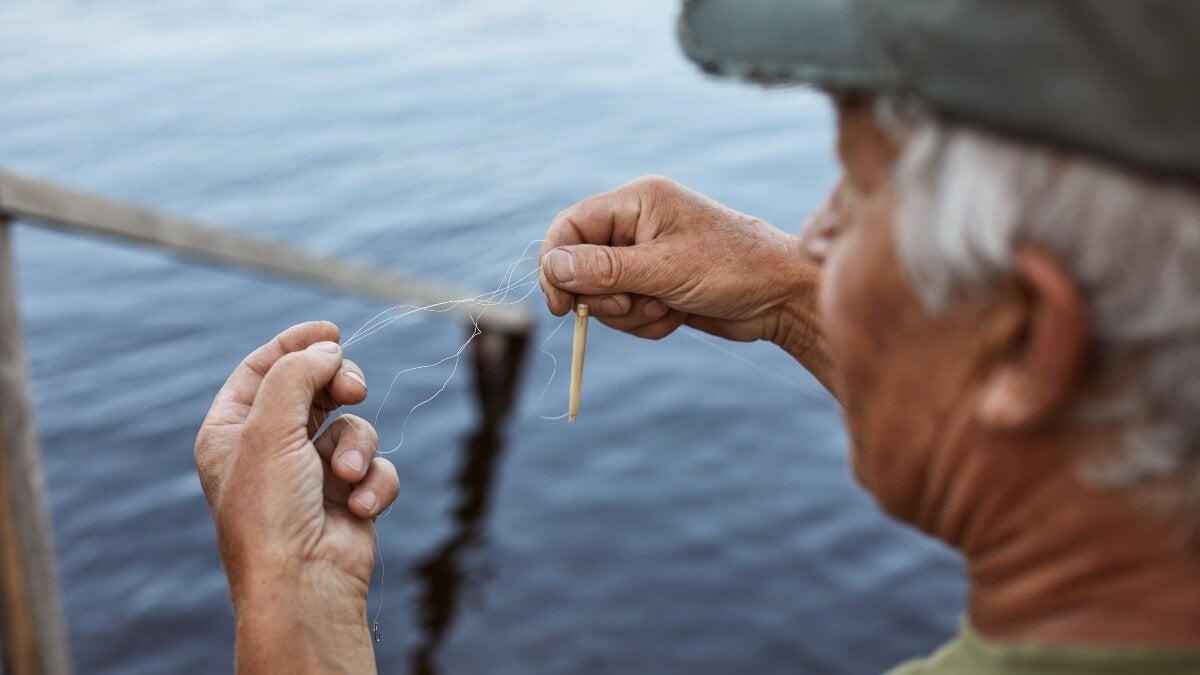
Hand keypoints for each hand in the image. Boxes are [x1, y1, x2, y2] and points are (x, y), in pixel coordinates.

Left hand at [194, 321, 398, 672]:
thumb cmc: (271, 511)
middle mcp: (270, 449)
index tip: (332, 330)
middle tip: (353, 389)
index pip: (263, 369)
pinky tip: (358, 506)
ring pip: (352, 427)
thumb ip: (297, 375)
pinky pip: (374, 467)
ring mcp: (311, 474)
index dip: (297, 345)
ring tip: (345, 476)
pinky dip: (373, 482)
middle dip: (340, 387)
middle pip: (315, 389)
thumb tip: (329, 349)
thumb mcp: (269, 428)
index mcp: (232, 431)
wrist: (303, 583)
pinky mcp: (348, 496)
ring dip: (356, 447)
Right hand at [539, 176, 833, 390]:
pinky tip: (678, 315)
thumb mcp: (664, 269)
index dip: (557, 264)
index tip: (562, 305)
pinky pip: (627, 313)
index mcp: (636, 202)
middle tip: (637, 303)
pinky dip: (647, 322)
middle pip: (582, 268)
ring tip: (668, 307)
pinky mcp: (656, 286)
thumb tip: (554, 267)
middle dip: (607, 297)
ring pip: (603, 297)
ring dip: (631, 313)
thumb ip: (605, 269)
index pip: (570, 226)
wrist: (782, 297)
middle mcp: (636, 225)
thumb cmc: (733, 268)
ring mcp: (646, 257)